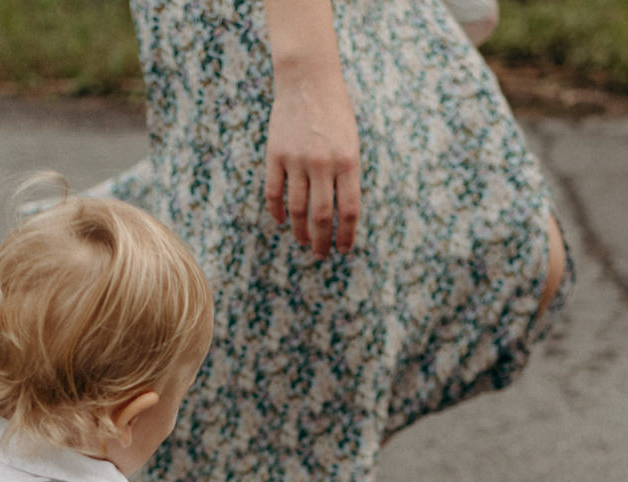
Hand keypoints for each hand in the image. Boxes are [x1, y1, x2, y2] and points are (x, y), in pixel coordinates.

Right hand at [261, 0, 360, 258]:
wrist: (308, 79)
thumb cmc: (336, 110)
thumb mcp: (352, 141)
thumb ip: (348, 174)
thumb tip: (342, 212)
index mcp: (348, 161)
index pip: (349, 210)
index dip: (347, 235)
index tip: (344, 250)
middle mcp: (322, 164)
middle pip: (322, 216)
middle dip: (323, 241)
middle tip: (322, 255)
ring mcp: (297, 160)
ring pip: (297, 209)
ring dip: (301, 231)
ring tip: (304, 242)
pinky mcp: (276, 155)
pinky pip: (275, 192)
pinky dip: (278, 212)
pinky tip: (282, 221)